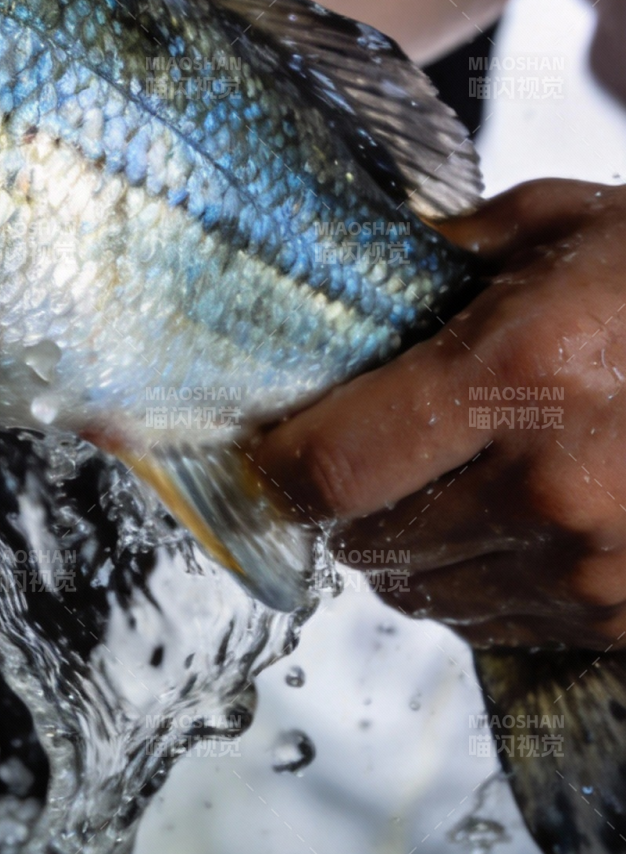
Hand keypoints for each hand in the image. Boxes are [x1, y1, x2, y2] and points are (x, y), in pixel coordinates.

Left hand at [253, 180, 625, 648]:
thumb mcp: (560, 227)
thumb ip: (439, 263)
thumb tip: (341, 290)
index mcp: (520, 376)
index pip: (331, 467)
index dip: (277, 471)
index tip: (262, 455)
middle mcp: (555, 488)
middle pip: (367, 542)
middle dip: (346, 506)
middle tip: (370, 457)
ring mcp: (604, 569)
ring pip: (428, 595)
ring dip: (415, 551)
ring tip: (456, 484)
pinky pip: (504, 627)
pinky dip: (487, 587)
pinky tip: (520, 525)